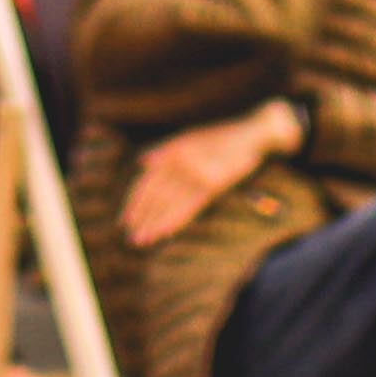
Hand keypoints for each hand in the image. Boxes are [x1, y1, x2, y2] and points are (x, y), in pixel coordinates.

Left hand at [119, 105, 290, 249]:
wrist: (250, 136)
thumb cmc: (221, 137)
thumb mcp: (191, 138)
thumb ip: (166, 150)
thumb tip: (142, 162)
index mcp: (173, 150)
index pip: (147, 181)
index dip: (135, 202)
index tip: (125, 220)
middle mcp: (181, 162)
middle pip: (156, 195)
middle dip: (143, 217)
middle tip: (131, 236)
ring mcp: (196, 173)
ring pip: (171, 204)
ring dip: (157, 223)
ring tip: (144, 240)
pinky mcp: (213, 184)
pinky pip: (191, 206)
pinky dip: (177, 220)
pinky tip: (167, 232)